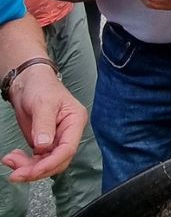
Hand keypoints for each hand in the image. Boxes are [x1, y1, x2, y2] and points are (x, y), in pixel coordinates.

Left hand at [1, 65, 86, 181]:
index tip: (33, 171)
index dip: (51, 163)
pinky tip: (13, 157)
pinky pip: (38, 160)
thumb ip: (44, 125)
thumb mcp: (43, 104)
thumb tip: (43, 146)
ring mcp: (56, 139)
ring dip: (28, 168)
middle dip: (38, 169)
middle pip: (58, 160)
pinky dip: (25, 163)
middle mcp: (68, 133)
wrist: (28, 83)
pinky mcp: (44, 143)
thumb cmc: (40, 87)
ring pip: (47, 163)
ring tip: (10, 160)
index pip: (68, 149)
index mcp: (75, 121)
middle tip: (16, 173)